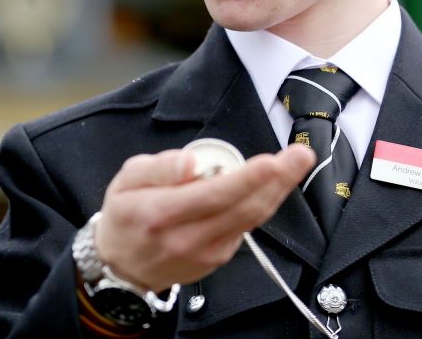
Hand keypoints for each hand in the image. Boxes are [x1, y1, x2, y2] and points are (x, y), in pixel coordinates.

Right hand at [95, 143, 314, 292]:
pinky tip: (268, 185)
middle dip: (276, 179)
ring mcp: (206, 253)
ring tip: (294, 164)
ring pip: (251, 219)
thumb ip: (158, 168)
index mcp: (160, 213)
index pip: (213, 195)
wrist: (121, 266)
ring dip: (276, 191)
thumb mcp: (126, 180)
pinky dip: (259, 204)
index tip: (272, 160)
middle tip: (300, 154)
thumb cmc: (124, 215)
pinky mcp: (218, 259)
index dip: (247, 178)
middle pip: (243, 208)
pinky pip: (244, 227)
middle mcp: (187, 237)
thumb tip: (190, 163)